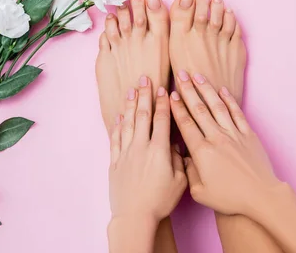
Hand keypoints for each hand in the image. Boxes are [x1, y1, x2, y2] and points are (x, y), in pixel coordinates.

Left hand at [109, 76, 186, 222]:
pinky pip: (115, 139)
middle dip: (144, 95)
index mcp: (159, 150)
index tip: (163, 88)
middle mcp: (141, 147)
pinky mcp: (115, 162)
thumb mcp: (180, 182)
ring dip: (130, 105)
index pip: (161, 120)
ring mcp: (126, 153)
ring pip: (128, 123)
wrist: (134, 216)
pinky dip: (117, 125)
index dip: (163, 103)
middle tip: (145, 78)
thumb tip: (177, 146)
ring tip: (131, 89)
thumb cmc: (160, 201)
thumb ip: (180, 161)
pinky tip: (119, 116)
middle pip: (142, 115)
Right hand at [170, 70, 282, 216]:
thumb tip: (184, 159)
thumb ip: (189, 173)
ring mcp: (234, 134)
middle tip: (180, 74)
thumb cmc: (230, 198)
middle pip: (199, 109)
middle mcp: (216, 138)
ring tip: (198, 75)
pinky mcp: (248, 135)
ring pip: (217, 106)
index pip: (186, 124)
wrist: (261, 195)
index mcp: (202, 151)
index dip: (177, 108)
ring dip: (206, 90)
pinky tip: (222, 90)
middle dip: (188, 90)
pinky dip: (229, 100)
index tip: (170, 95)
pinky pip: (237, 113)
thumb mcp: (200, 193)